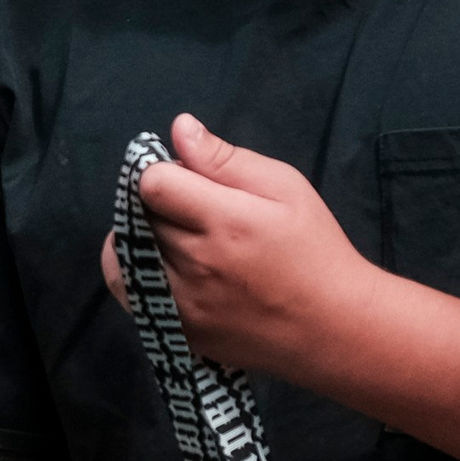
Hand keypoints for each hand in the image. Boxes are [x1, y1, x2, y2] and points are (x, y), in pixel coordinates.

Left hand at [99, 113, 385, 382]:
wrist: (334, 329)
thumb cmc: (314, 250)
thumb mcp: (286, 188)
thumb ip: (226, 159)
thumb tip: (179, 128)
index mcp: (225, 221)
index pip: (152, 183)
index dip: (162, 172)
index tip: (184, 179)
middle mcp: (197, 263)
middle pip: (140, 216)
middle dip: (156, 205)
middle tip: (189, 210)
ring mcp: (183, 304)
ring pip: (125, 254)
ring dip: (139, 238)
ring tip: (172, 236)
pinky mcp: (178, 332)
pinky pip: (128, 292)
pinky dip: (131, 272)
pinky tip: (159, 264)